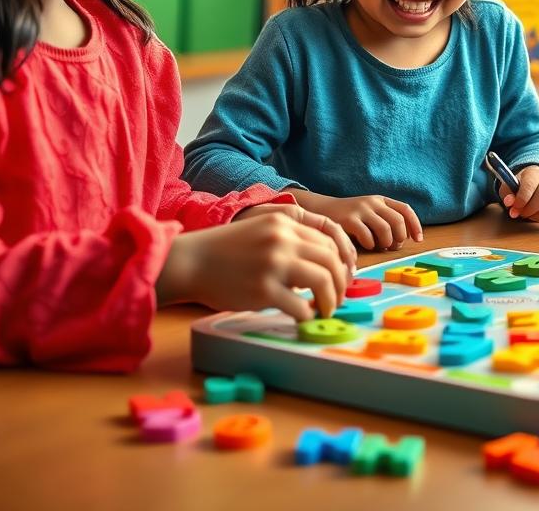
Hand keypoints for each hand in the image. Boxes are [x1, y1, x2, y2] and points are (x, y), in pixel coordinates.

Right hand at [156, 209, 353, 320]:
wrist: (192, 261)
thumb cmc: (228, 249)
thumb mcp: (263, 226)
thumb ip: (292, 235)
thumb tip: (326, 259)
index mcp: (285, 221)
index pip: (331, 238)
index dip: (343, 259)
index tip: (346, 274)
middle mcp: (283, 239)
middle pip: (331, 260)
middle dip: (341, 282)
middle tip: (339, 297)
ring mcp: (274, 264)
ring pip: (323, 281)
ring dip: (331, 299)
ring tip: (326, 310)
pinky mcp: (264, 290)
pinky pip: (300, 306)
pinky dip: (307, 315)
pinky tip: (303, 317)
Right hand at [285, 188, 422, 250]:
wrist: (322, 209)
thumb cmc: (350, 217)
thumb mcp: (370, 213)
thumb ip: (385, 221)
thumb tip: (402, 240)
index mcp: (381, 200)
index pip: (405, 209)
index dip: (415, 225)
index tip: (418, 240)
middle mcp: (373, 202)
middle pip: (398, 221)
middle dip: (400, 237)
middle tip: (393, 246)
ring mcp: (361, 210)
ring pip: (386, 229)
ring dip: (387, 243)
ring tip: (381, 247)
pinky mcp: (349, 220)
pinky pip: (367, 236)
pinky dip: (371, 245)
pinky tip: (367, 246)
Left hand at [501, 166, 538, 222]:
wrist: (534, 183)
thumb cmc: (520, 186)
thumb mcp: (509, 187)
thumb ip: (507, 194)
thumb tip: (509, 202)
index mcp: (534, 172)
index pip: (530, 184)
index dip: (522, 198)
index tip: (515, 207)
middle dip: (530, 209)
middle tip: (521, 213)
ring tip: (529, 215)